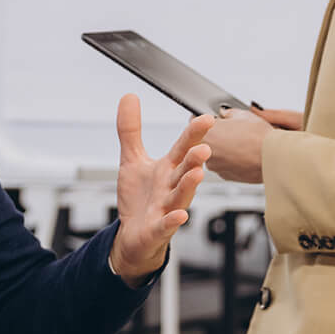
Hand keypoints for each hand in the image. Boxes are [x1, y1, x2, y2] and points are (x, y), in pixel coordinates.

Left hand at [108, 95, 211, 283]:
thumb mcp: (132, 160)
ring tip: (197, 173)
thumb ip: (130, 130)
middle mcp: (171, 187)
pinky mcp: (158, 229)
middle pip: (185, 170)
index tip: (206, 118)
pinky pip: (167, 224)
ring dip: (189, 185)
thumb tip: (128, 98)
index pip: (183, 148)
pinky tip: (180, 215)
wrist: (134, 235)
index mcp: (168, 169)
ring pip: (180, 195)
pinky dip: (173, 220)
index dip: (193, 133)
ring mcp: (166, 208)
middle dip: (194, 159)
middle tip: (203, 148)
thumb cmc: (139, 199)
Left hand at [203, 106, 297, 183]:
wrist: (275, 159)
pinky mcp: (225, 176)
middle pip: (205, 138)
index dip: (206, 118)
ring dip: (224, 148)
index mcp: (205, 132)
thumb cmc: (260, 136)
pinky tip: (245, 154)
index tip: (214, 118)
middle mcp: (204, 151)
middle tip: (233, 130)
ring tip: (243, 143)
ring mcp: (215, 165)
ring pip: (215, 153)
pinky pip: (224, 164)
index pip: (195, 121)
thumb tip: (224, 114)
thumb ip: (228, 113)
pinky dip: (231, 159)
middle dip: (216, 134)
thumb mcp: (243, 115)